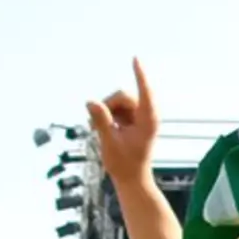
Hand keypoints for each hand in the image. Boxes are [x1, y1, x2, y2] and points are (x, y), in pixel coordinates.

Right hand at [84, 59, 162, 177]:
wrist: (131, 179)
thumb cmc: (124, 165)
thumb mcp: (109, 143)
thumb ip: (101, 121)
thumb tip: (90, 102)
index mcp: (148, 120)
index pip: (144, 92)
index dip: (139, 75)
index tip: (136, 59)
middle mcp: (146, 115)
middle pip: (123, 96)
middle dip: (108, 106)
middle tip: (95, 127)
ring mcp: (139, 116)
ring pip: (118, 100)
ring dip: (106, 112)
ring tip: (100, 132)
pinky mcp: (132, 118)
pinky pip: (116, 107)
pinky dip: (108, 116)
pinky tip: (105, 130)